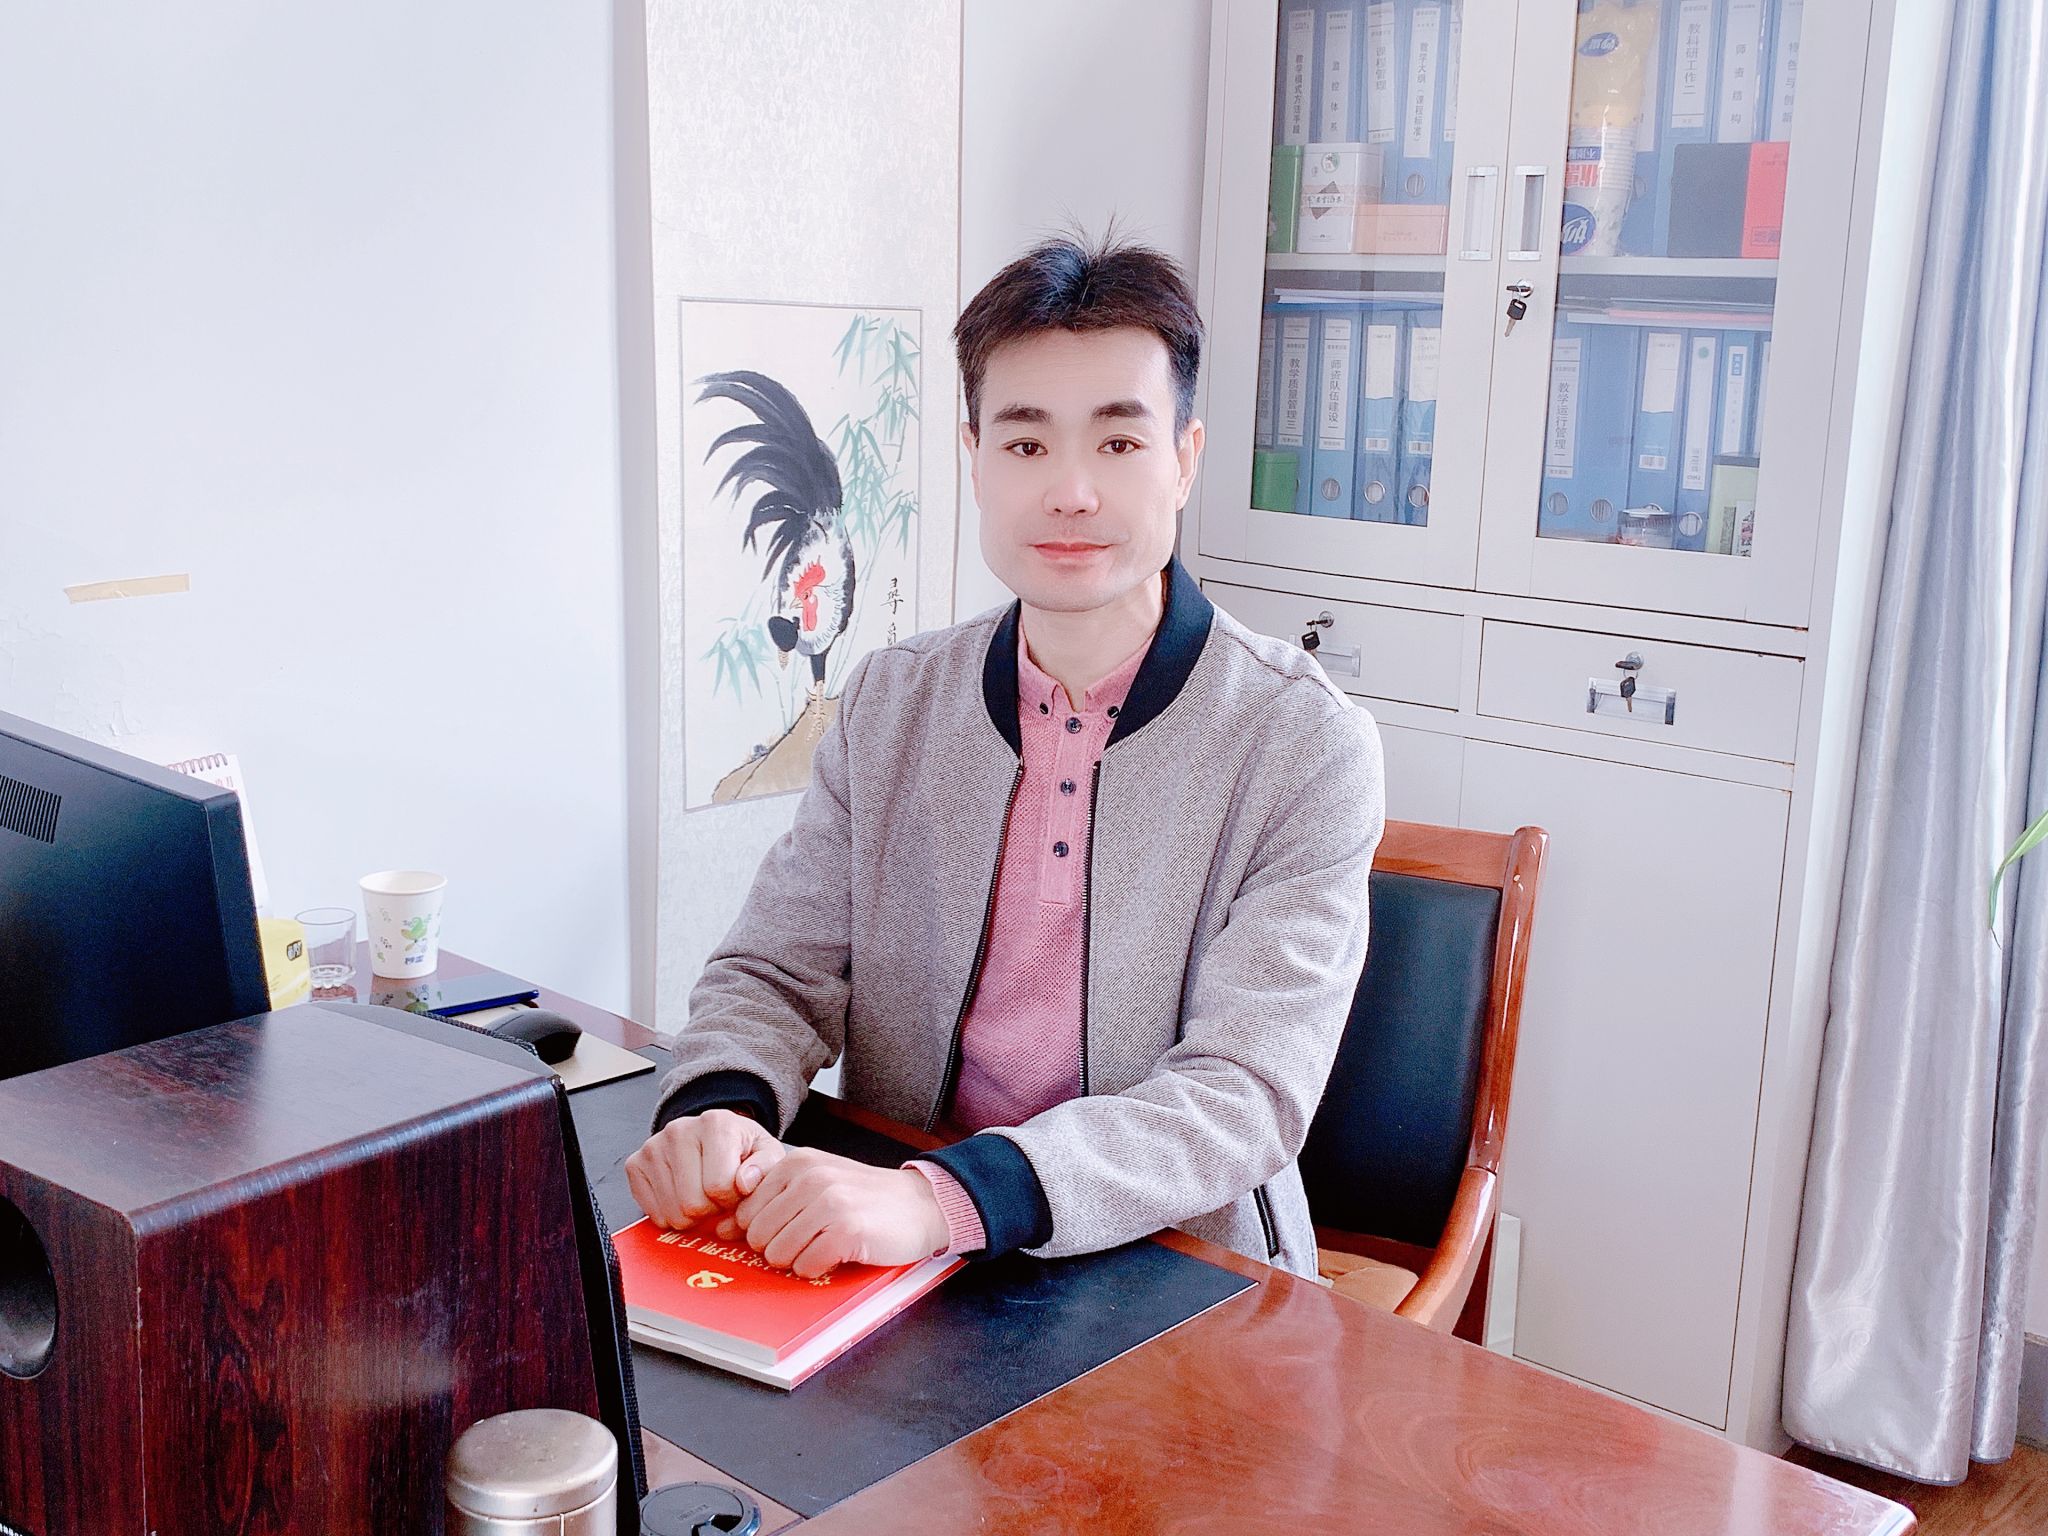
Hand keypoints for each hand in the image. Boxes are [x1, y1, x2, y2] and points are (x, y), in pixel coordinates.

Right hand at [625, 1108, 786, 1228]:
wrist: (713, 1136)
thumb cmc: (740, 1148)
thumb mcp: (766, 1153)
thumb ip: (766, 1168)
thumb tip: (744, 1183)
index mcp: (716, 1123)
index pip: (719, 1187)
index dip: (733, 1200)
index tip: (736, 1190)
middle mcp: (679, 1130)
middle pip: (692, 1204)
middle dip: (711, 1209)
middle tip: (717, 1195)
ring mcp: (653, 1147)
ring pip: (672, 1214)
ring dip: (692, 1215)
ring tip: (701, 1194)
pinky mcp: (635, 1164)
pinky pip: (652, 1214)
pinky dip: (670, 1215)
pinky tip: (681, 1196)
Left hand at [725, 1147, 947, 1277]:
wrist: (919, 1205)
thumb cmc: (863, 1199)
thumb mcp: (816, 1184)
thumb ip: (770, 1200)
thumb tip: (722, 1228)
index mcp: (796, 1164)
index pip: (744, 1212)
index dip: (762, 1231)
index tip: (790, 1230)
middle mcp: (810, 1178)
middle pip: (757, 1236)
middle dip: (779, 1248)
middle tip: (811, 1240)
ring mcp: (829, 1203)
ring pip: (777, 1254)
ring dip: (800, 1260)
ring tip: (826, 1245)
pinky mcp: (847, 1230)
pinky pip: (807, 1267)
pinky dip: (820, 1269)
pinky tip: (839, 1254)